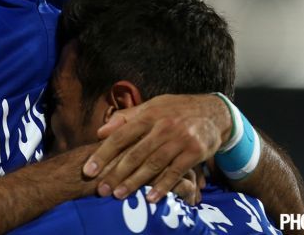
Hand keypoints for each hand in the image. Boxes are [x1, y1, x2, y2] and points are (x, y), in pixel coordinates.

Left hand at [82, 94, 230, 202]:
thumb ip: (126, 118)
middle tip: (101, 190)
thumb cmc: (176, 110)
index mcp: (148, 115)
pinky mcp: (194, 152)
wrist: (214, 111)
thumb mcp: (152, 106)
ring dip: (135, 182)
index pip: (120, 136)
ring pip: (153, 164)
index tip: (88, 170)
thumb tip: (100, 131)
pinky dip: (163, 185)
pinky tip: (151, 197)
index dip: (103, 154)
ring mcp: (180, 139)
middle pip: (135, 153)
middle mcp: (163, 126)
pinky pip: (176, 172)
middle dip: (116, 173)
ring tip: (119, 195)